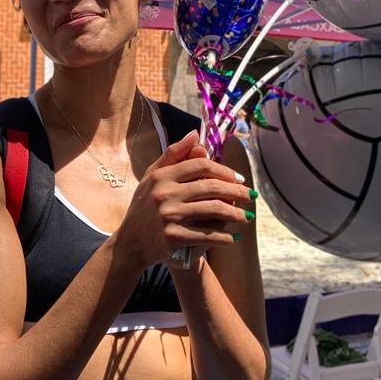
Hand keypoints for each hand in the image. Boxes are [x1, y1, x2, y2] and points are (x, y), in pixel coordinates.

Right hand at [113, 130, 253, 268]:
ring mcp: (168, 215)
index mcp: (161, 176)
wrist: (130, 244)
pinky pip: (207, 234)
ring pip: (213, 210)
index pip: (200, 165)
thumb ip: (173, 155)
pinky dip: (223, 237)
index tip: (239, 178)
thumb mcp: (153, 177)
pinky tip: (232, 238)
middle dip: (237, 191)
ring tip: (247, 217)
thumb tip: (196, 135)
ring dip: (236, 214)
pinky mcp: (173, 237)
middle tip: (251, 196)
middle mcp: (164, 193)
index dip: (224, 170)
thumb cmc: (144, 207)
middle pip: (211, 186)